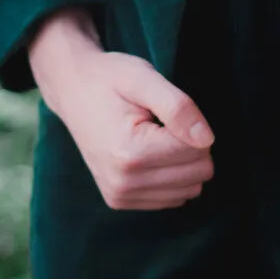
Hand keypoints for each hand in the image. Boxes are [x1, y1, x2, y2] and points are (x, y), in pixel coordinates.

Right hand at [27, 8, 215, 210]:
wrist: (72, 90)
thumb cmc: (110, 78)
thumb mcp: (143, 77)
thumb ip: (177, 107)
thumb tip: (207, 140)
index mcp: (129, 153)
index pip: (197, 151)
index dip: (191, 123)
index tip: (164, 108)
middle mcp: (123, 184)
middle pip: (198, 173)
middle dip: (190, 144)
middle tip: (161, 122)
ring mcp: (120, 196)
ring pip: (190, 189)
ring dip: (181, 161)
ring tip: (153, 136)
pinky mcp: (120, 201)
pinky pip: (173, 198)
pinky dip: (170, 174)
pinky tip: (148, 152)